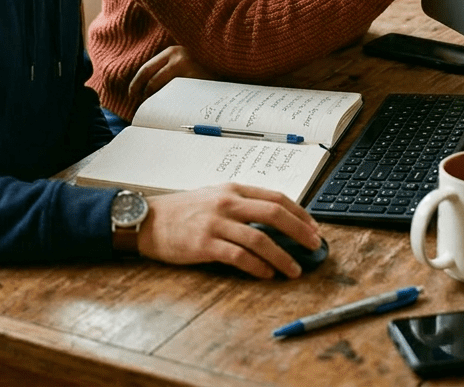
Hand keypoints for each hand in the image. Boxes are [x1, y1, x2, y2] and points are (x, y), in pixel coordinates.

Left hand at [128, 45, 214, 104]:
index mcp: (172, 51)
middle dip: (144, 95)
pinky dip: (171, 104)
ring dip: (157, 101)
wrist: (231, 63)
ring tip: (158, 109)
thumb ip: (170, 66)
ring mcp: (187, 68)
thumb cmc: (208, 65)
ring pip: (162, 90)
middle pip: (151, 81)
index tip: (132, 94)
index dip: (136, 83)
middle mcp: (177, 57)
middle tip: (143, 105)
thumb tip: (148, 85)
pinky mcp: (196, 80)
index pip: (146, 69)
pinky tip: (172, 109)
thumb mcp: (186, 59)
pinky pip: (176, 97)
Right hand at [137, 183, 322, 278]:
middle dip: (299, 230)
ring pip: (260, 238)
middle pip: (274, 213)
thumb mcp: (215, 197)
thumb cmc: (183, 211)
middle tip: (314, 245)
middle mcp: (228, 202)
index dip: (299, 213)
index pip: (276, 197)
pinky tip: (267, 274)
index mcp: (234, 190)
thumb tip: (275, 220)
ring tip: (294, 270)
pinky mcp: (205, 244)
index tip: (314, 227)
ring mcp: (216, 223)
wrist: (149, 220)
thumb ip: (242, 205)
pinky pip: (239, 256)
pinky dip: (258, 267)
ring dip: (282, 256)